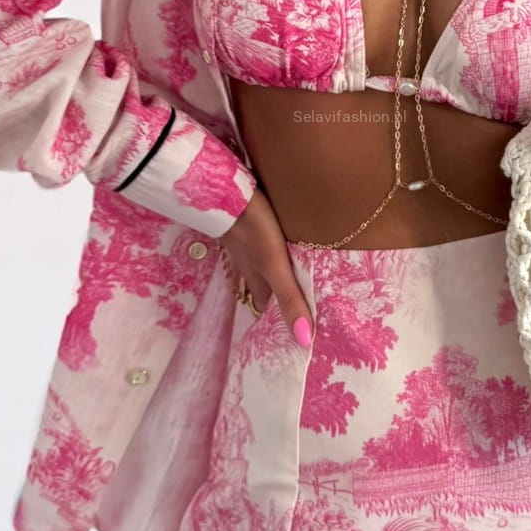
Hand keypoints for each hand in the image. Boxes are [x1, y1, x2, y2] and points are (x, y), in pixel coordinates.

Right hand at [218, 186, 313, 346]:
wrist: (227, 191)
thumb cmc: (254, 229)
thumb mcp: (275, 266)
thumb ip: (290, 298)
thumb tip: (304, 339)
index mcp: (257, 281)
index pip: (266, 308)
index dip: (278, 317)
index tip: (294, 324)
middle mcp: (248, 268)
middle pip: (263, 288)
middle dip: (278, 295)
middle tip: (299, 300)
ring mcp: (243, 247)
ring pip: (259, 267)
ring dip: (272, 273)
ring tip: (291, 275)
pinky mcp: (245, 225)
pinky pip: (258, 244)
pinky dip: (268, 248)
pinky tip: (278, 242)